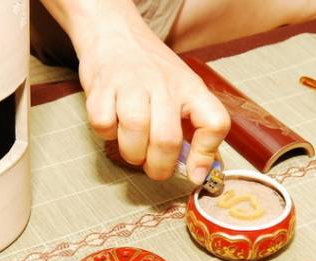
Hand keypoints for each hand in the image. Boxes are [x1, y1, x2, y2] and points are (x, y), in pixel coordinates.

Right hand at [74, 9, 229, 183]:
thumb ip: (194, 127)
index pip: (214, 122)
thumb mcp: (183, 90)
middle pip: (167, 139)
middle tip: (155, 169)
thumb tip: (199, 172)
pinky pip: (103, 125)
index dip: (206, 154)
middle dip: (159, 167)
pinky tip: (113, 125)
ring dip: (133, 154)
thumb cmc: (151, 69)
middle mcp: (164, 85)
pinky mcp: (102, 87)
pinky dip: (107, 135)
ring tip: (133, 150)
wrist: (116, 32)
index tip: (195, 173)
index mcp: (191, 88)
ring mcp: (131, 84)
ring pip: (135, 133)